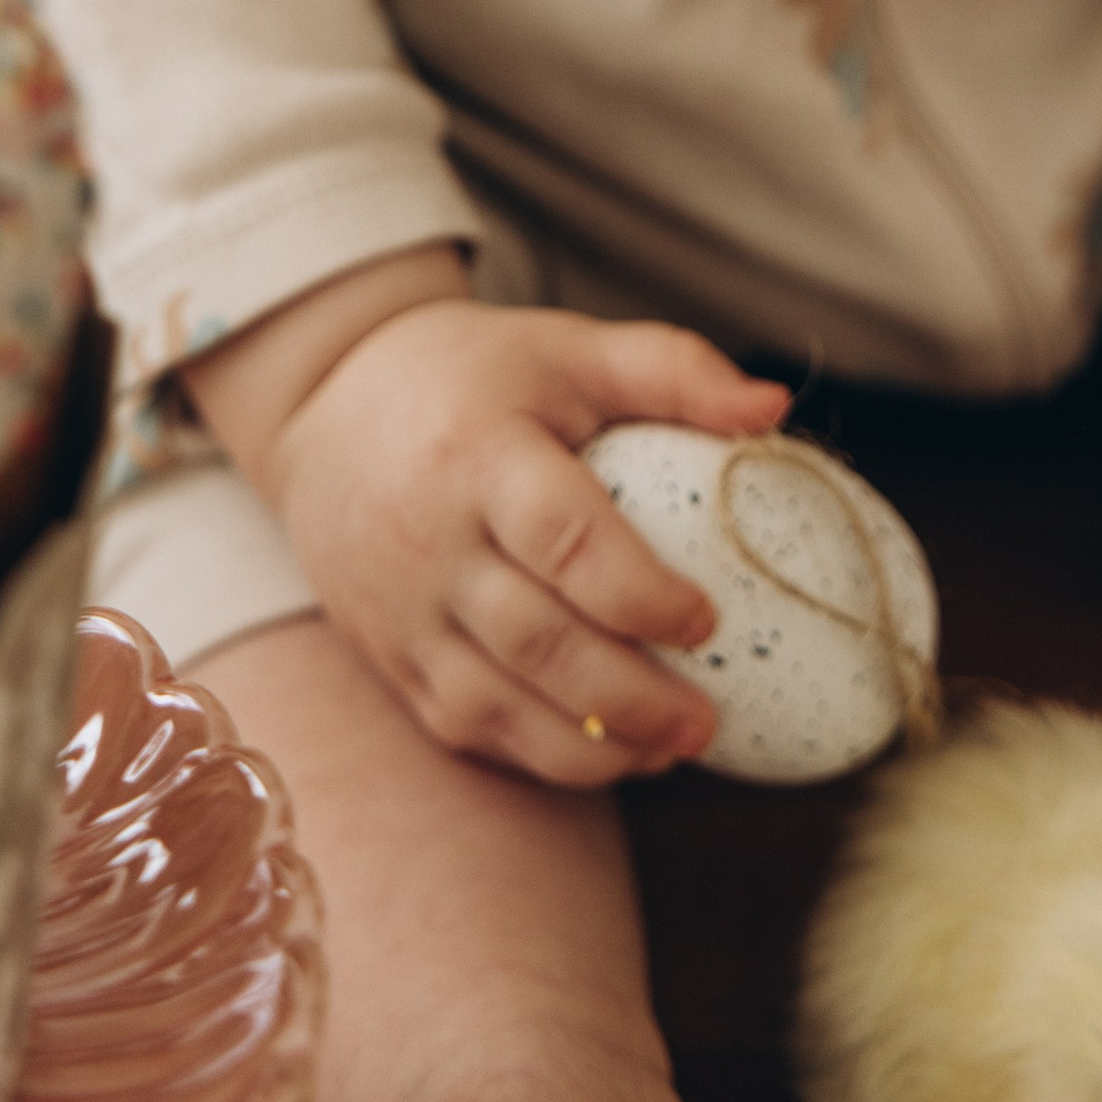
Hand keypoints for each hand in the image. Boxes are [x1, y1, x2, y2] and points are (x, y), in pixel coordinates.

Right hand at [256, 295, 790, 783]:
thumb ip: (673, 370)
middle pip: (534, 639)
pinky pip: (466, 725)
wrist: (326, 409)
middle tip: (708, 718)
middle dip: (630, 696)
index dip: (638, 590)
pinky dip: (539, 753)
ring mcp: (402, 611)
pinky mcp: (391, 658)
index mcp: (477, 454)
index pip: (561, 536)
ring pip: (496, 704)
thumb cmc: (474, 377)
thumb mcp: (567, 348)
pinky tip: (608, 751)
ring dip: (591, 743)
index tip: (707, 619)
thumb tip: (774, 409)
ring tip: (673, 749)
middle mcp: (429, 541)